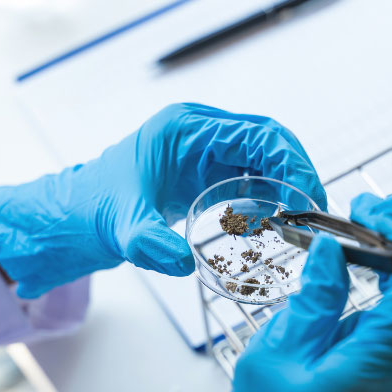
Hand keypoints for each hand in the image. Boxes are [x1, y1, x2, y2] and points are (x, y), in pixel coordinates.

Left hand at [0, 103, 326, 297]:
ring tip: (295, 219)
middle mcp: (200, 133)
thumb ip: (150, 243)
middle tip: (312, 210)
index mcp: (185, 129)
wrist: (79, 217)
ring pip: (263, 158)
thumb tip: (182, 263)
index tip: (307, 192)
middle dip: (295, 172)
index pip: (256, 132)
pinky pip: (249, 176)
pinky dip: (265, 196)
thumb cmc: (97, 209)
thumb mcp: (123, 228)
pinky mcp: (205, 172)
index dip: (290, 159)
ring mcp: (205, 151)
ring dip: (283, 185)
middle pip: (267, 141)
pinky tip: (266, 221)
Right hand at [193, 194, 391, 391]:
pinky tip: (319, 371)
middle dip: (375, 269)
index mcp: (378, 371)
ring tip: (303, 342)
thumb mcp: (273, 360)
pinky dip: (361, 348)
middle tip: (338, 241)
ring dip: (359, 318)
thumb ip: (314, 300)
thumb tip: (336, 253)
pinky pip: (390, 367)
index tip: (374, 206)